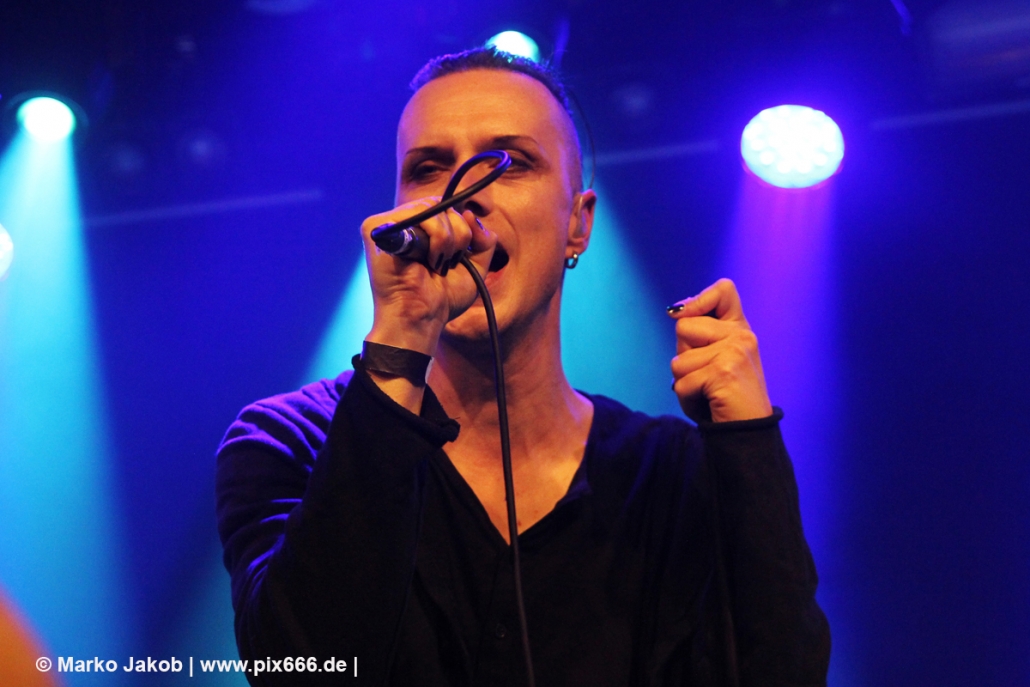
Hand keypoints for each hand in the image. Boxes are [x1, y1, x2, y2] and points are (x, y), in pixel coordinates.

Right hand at [360, 198, 495, 354]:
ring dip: (446, 240)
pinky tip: (426, 261)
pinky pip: (416, 214)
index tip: (463, 254)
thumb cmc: (442, 298)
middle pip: (441, 205)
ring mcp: (388, 225)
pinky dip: (433, 237)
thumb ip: (482, 240)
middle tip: (448, 264)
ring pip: (432, 208)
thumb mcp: (475, 266)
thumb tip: (470, 213)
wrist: (422, 318)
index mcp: (420, 231)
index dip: (462, 227)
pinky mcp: (375, 228)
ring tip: (435, 265)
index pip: (446, 208)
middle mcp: (404, 225)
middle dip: (458, 235)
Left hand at [667, 278, 772, 422]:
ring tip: (708, 392)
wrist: (747, 432)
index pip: (723, 290)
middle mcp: (741, 336)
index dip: (699, 300)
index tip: (685, 314)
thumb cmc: (724, 398)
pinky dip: (687, 399)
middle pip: (683, 327)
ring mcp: (734, 352)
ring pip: (678, 360)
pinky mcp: (724, 371)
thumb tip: (674, 311)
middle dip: (684, 356)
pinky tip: (709, 403)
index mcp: (740, 329)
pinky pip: (681, 383)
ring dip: (684, 383)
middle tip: (707, 376)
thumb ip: (698, 334)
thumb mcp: (714, 358)